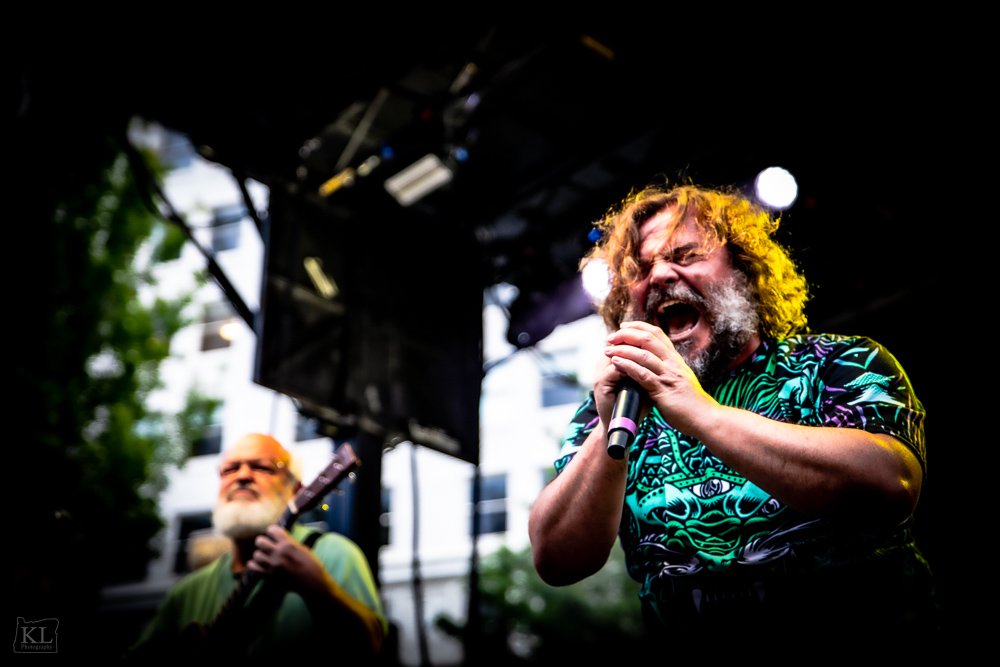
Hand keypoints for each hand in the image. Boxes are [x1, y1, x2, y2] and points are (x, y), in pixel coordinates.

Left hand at [248, 526, 329, 595]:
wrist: (311, 583)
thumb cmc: (310, 564)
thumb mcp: (302, 549)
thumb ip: (288, 543)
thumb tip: (278, 538)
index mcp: (288, 545)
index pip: (272, 530)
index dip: (272, 530)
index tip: (273, 533)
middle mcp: (279, 554)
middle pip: (260, 541)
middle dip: (262, 541)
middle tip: (266, 544)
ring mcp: (273, 566)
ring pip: (256, 555)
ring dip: (260, 554)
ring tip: (264, 556)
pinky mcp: (270, 576)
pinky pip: (254, 568)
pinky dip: (254, 565)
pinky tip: (260, 564)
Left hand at [604, 321, 716, 435]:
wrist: (705, 418)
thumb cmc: (691, 403)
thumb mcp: (680, 379)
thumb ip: (667, 370)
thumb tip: (651, 364)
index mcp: (675, 359)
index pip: (657, 334)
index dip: (638, 327)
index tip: (624, 326)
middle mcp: (672, 363)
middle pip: (647, 339)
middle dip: (627, 335)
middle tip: (611, 337)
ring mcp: (668, 375)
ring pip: (643, 355)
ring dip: (622, 350)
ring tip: (607, 350)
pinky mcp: (663, 389)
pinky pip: (642, 374)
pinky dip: (627, 366)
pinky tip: (616, 364)